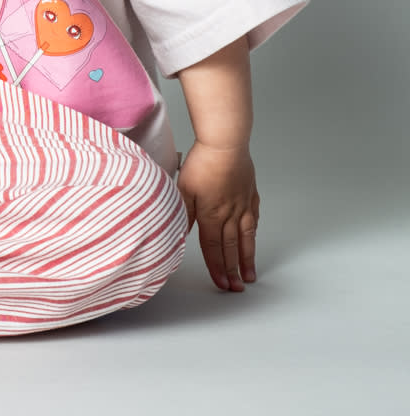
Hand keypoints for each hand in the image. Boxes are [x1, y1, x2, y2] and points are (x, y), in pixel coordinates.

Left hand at [177, 142, 259, 291]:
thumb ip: (183, 213)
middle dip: (232, 271)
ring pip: (245, 239)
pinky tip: (252, 242)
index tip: (221, 283)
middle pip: (230, 248)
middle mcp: (229, 215)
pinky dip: (252, 235)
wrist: (225, 144)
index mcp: (210, 215)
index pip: (212, 248)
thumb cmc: (202, 163)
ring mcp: (242, 206)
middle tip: (236, 288)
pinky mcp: (250, 195)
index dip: (216, 267)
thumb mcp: (184, 188)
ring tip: (249, 276)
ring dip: (246, 259)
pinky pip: (253, 221)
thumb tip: (179, 233)